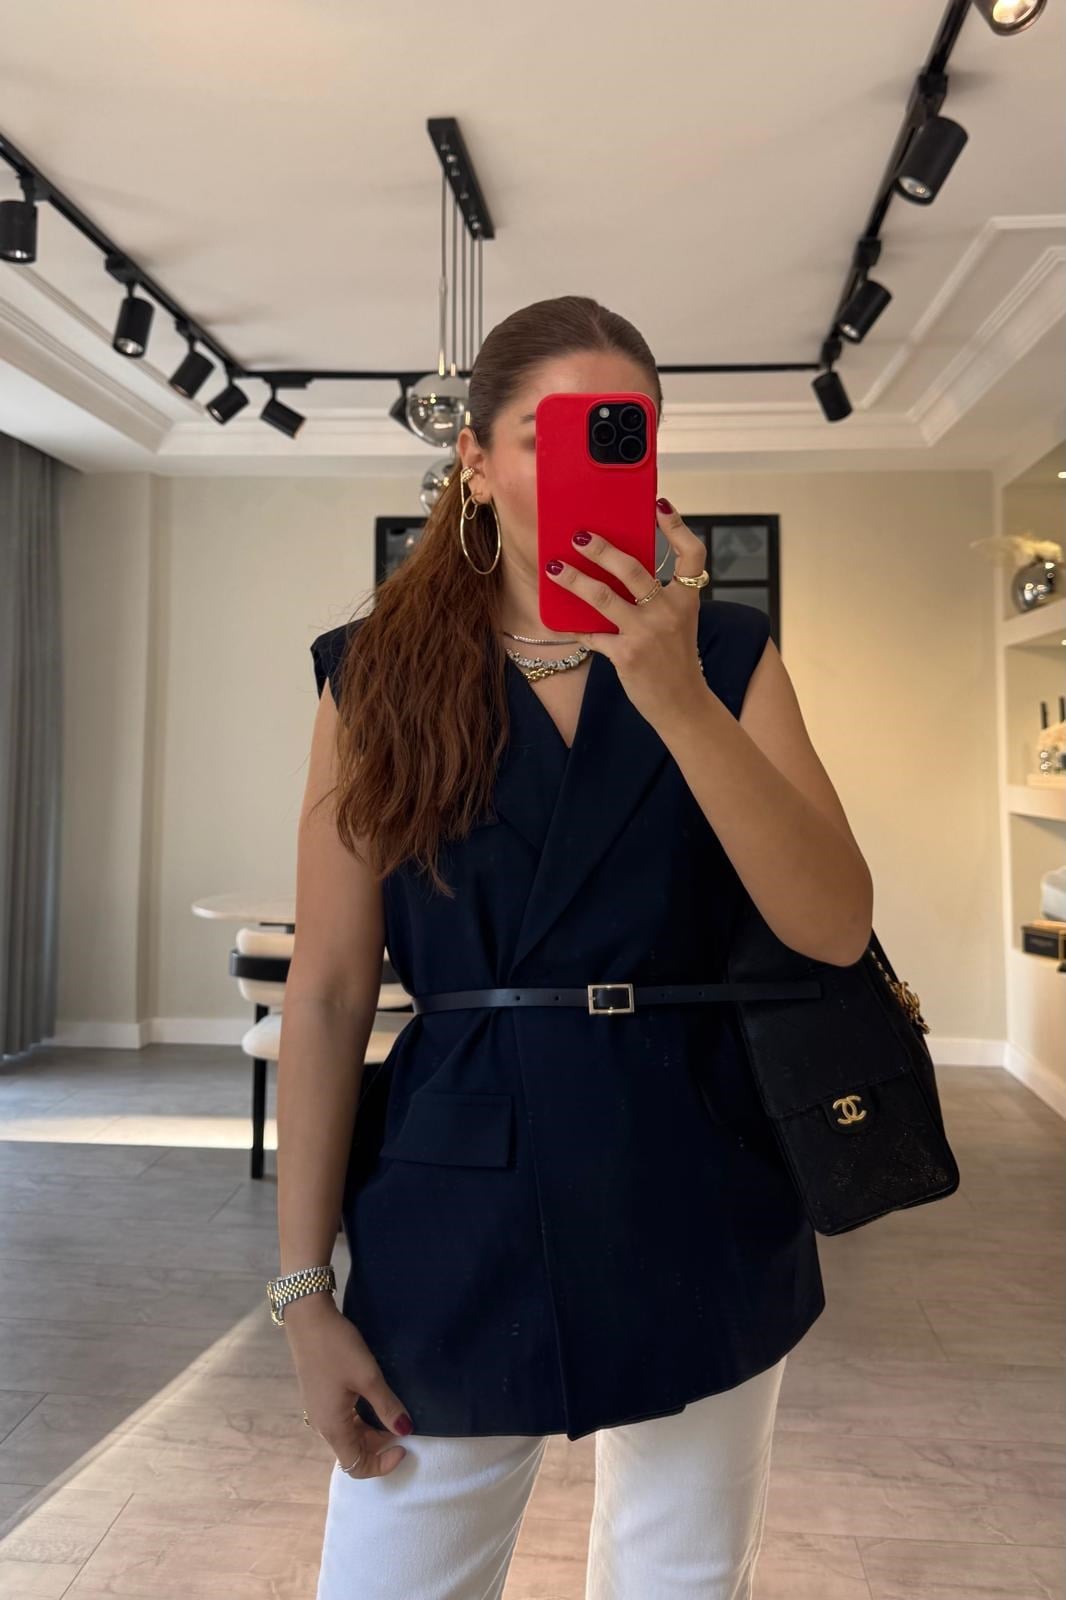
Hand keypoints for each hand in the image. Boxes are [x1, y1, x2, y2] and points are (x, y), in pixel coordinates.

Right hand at [287, 1299, 412, 1477]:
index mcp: (333, 1427)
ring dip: (370, 1430)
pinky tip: (373, 1398)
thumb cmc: (337, 1348)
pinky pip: (342, 1419)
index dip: (382, 1465)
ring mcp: (318, 1411)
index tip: (404, 1446)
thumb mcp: (368, 1377)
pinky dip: (360, 1418)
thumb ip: (387, 1406)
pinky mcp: (318, 1396)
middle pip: (352, 1451)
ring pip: (348, 1435)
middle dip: (379, 1445)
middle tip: (401, 1422)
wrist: (308, 1319)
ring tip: (391, 1408)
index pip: (356, 1466)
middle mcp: (322, 1425)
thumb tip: (405, 1430)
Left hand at [544, 499, 708, 733]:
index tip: (659, 505)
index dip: (677, 527)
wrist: (683, 703)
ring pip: (603, 598)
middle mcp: (668, 611)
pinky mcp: (627, 655)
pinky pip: (592, 634)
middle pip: (633, 569)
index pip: (692, 554)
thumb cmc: (675, 658)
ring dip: (574, 580)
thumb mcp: (677, 621)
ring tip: (554, 568)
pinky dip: (573, 627)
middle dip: (601, 549)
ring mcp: (647, 633)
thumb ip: (656, 596)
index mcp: (686, 599)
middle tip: (578, 535)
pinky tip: (557, 620)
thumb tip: (615, 569)